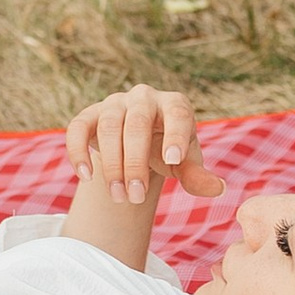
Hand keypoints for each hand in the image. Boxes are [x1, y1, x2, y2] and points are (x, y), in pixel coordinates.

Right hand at [64, 84, 221, 208]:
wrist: (136, 145)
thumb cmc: (166, 150)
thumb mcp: (183, 163)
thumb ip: (196, 175)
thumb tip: (217, 188)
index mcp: (174, 104)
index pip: (177, 114)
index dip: (175, 136)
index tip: (173, 161)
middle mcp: (144, 98)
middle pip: (137, 124)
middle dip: (136, 163)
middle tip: (136, 196)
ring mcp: (114, 103)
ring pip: (109, 127)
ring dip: (112, 164)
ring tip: (118, 196)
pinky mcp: (89, 114)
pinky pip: (77, 128)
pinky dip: (79, 152)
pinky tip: (86, 176)